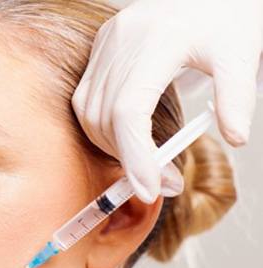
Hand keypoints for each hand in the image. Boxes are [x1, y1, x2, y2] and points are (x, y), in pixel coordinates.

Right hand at [72, 0, 262, 202]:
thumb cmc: (225, 14)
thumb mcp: (242, 52)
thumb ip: (238, 97)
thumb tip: (235, 138)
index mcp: (156, 40)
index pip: (128, 110)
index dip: (135, 155)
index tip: (151, 189)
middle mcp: (121, 41)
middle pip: (104, 117)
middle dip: (127, 159)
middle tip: (161, 184)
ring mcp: (105, 44)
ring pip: (89, 113)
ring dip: (112, 146)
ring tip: (146, 164)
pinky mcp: (101, 49)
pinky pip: (86, 99)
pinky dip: (103, 127)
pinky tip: (127, 139)